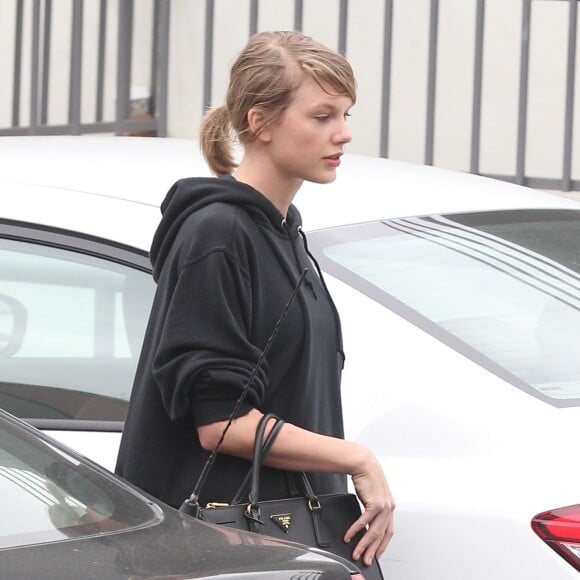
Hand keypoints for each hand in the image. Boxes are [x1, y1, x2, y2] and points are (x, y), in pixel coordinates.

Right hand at [344, 450, 394, 566]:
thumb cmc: (367, 476)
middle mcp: (389, 507)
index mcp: (390, 506)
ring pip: (374, 531)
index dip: (383, 544)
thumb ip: (372, 508)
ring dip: (364, 544)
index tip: (376, 553)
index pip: (388, 531)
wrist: (363, 463)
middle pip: (381, 535)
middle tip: (366, 559)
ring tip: (356, 552)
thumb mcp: (372, 494)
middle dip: (373, 550)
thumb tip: (365, 522)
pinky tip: (349, 535)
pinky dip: (356, 530)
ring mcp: (383, 506)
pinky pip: (364, 522)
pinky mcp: (374, 503)